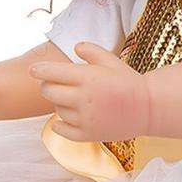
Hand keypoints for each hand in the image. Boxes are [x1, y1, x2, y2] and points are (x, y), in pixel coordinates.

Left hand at [30, 42, 150, 142]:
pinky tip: (66, 118)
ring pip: (56, 110)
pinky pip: (61, 129)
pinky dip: (59, 124)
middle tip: (55, 85)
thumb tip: (75, 47)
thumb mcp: (112, 61)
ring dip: (59, 104)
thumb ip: (91, 51)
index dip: (38, 70)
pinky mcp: (87, 134)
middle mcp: (83, 98)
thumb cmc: (129, 82)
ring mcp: (84, 118)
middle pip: (48, 91)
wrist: (148, 108)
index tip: (33, 70)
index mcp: (87, 77)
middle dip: (47, 86)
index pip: (51, 72)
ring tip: (72, 100)